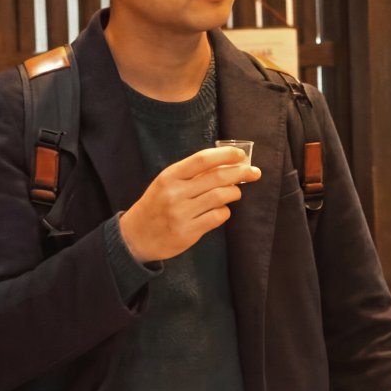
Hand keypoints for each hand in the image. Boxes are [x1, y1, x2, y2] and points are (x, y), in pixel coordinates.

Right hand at [119, 147, 258, 262]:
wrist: (136, 236)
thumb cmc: (156, 205)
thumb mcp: (166, 183)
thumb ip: (191, 174)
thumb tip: (225, 163)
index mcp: (170, 176)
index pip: (202, 159)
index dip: (225, 155)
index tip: (241, 155)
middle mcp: (175, 193)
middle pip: (216, 178)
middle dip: (240, 173)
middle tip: (254, 172)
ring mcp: (181, 213)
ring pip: (220, 197)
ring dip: (234, 193)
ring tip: (236, 192)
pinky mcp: (187, 232)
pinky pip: (216, 217)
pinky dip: (224, 212)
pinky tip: (222, 210)